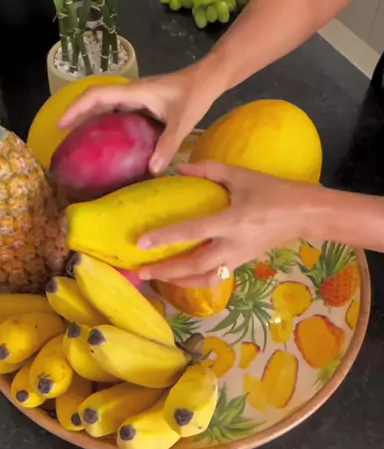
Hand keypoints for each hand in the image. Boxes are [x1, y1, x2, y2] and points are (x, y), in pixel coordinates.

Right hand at [58, 64, 215, 173]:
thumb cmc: (196, 94)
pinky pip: (117, 110)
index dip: (76, 108)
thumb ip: (168, 145)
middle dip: (76, 114)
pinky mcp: (143, 102)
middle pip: (95, 99)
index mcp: (134, 92)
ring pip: (105, 104)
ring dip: (89, 116)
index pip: (97, 96)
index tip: (61, 124)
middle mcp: (131, 92)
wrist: (209, 77)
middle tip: (63, 136)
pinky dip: (105, 120)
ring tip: (78, 138)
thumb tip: (152, 170)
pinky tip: (107, 138)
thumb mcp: (183, 121)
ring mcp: (136, 96)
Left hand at [138, 162, 320, 286]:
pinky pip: (215, 278)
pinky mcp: (242, 264)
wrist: (306, 215)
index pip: (193, 232)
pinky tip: (180, 277)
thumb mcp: (242, 176)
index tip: (142, 242)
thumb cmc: (275, 192)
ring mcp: (238, 258)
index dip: (166, 237)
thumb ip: (210, 171)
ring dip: (178, 280)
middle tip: (141, 271)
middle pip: (194, 265)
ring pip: (204, 278)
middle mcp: (233, 245)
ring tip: (156, 278)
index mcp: (232, 221)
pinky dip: (195, 280)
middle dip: (166, 270)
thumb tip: (180, 168)